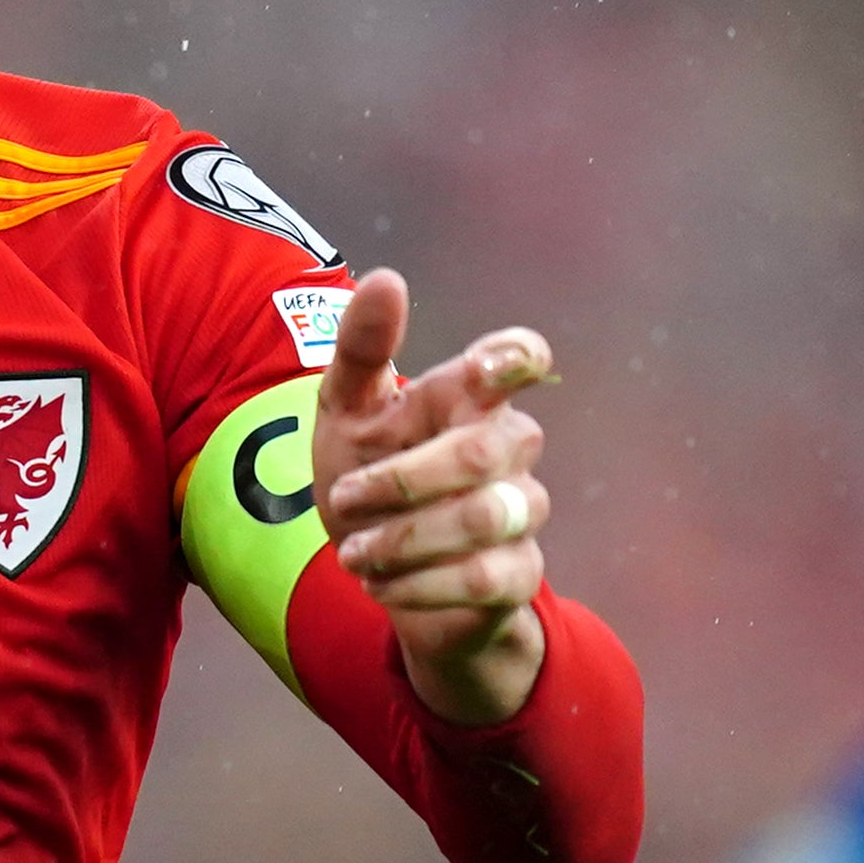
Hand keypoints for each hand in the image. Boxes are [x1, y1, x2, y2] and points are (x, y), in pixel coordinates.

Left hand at [311, 268, 554, 725]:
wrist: (375, 570)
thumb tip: (386, 279)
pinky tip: (379, 582)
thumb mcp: (345, 411)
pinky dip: (415, 584)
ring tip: (354, 551)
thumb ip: (362, 348)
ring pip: (482, 518)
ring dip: (401, 538)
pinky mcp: (518, 574)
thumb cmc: (366, 473)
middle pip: (483, 450)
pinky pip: (480, 577)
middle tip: (343, 500)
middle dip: (400, 480)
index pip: (518, 358)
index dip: (515, 357)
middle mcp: (509, 446)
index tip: (488, 368)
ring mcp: (521, 510)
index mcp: (468, 396)